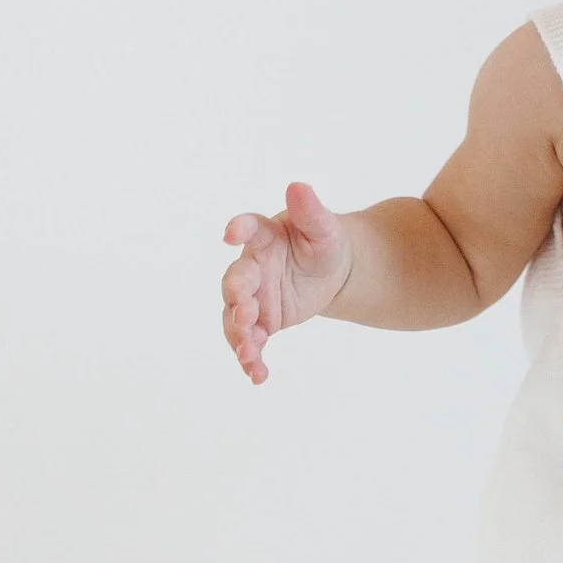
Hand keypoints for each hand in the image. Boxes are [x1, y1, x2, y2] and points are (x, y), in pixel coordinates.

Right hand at [220, 182, 353, 381]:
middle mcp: (251, 267)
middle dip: (236, 297)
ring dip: (238, 336)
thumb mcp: (324, 228)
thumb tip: (299, 187)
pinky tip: (258, 375)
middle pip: (234, 281)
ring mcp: (252, 298)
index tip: (230, 233)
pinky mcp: (260, 324)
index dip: (238, 229)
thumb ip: (311, 211)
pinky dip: (251, 360)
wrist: (332, 273)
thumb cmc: (323, 242)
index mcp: (264, 237)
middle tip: (245, 311)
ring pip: (234, 318)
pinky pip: (250, 343)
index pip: (248, 228)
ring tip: (249, 353)